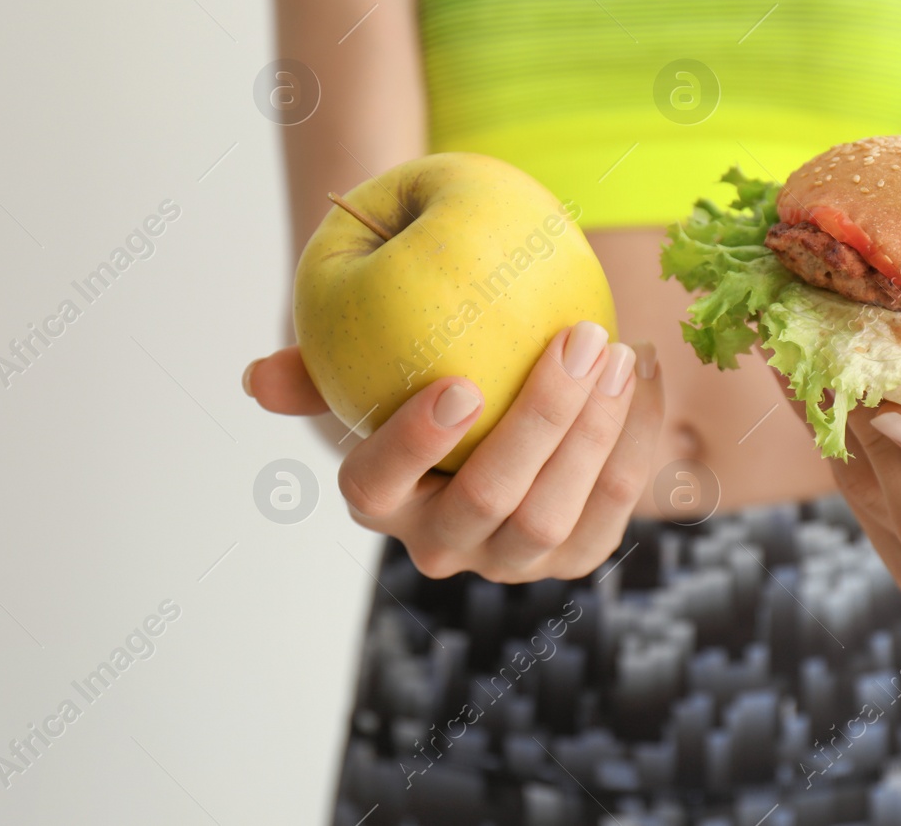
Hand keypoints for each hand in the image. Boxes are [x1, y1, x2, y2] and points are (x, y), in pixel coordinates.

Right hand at [244, 322, 664, 582]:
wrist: (496, 417)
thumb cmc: (416, 380)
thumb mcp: (361, 374)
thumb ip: (315, 372)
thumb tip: (258, 379)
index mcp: (380, 501)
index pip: (378, 485)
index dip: (414, 442)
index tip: (459, 383)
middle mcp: (441, 546)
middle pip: (491, 499)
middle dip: (540, 420)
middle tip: (577, 340)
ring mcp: (511, 560)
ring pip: (556, 514)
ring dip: (595, 432)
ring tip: (616, 351)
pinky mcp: (575, 555)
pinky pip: (615, 507)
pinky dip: (634, 440)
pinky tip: (642, 370)